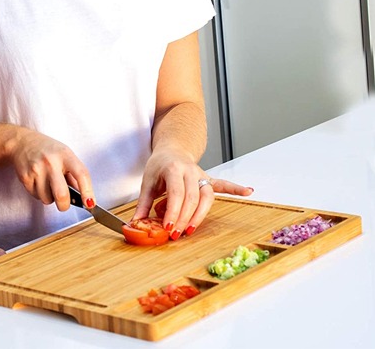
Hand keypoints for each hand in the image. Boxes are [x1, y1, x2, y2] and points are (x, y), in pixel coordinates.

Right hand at [10, 129, 94, 210]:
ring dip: (50, 198)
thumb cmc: (47, 150)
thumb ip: (74, 174)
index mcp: (65, 155)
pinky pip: (36, 196)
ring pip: (47, 199)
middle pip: (61, 194)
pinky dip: (39, 194)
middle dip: (64, 205)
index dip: (88, 191)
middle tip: (64, 204)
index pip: (81, 174)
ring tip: (48, 185)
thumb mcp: (65, 155)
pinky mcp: (25, 177)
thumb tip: (83, 196)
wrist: (22, 142)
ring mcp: (36, 170)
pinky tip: (38, 182)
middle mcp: (51, 162)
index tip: (90, 203)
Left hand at [132, 148, 252, 239]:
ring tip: (191, 230)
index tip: (168, 228)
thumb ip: (143, 204)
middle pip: (192, 198)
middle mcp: (190, 171)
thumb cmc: (159, 167)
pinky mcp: (209, 179)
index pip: (176, 193)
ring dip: (200, 215)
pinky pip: (223, 184)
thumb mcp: (147, 183)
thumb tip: (136, 223)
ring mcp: (202, 175)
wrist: (171, 150)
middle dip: (185, 218)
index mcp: (174, 169)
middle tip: (176, 234)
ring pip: (207, 196)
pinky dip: (235, 188)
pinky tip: (248, 191)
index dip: (173, 212)